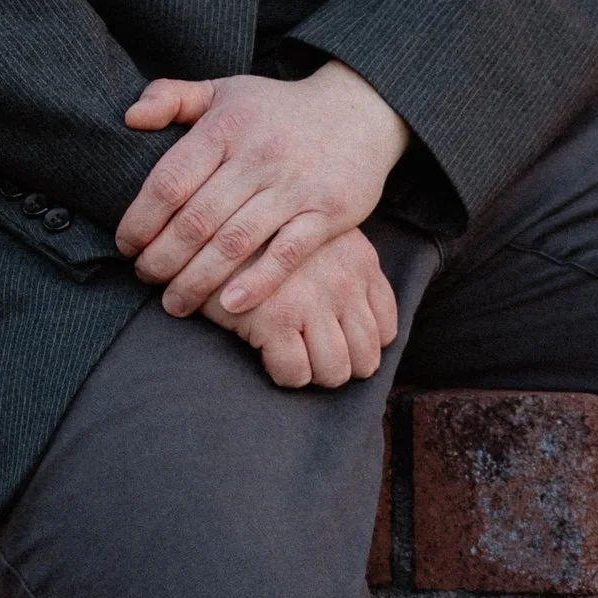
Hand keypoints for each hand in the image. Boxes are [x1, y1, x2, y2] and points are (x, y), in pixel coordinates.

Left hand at [117, 59, 408, 322]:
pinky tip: (229, 306)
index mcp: (226, 127)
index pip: (169, 181)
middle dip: (162, 258)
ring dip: (197, 280)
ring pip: (234, 243)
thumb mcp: (224, 90)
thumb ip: (171, 97)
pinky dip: (257, 283)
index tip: (126, 245)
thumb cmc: (277, 109)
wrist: (359, 110)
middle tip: (145, 278)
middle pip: (196, 219)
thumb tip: (129, 117)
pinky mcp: (328, 211)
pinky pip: (286, 254)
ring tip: (174, 302)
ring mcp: (295, 185)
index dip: (140, 219)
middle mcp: (258, 156)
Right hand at [213, 224, 399, 389]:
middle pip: (366, 358)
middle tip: (313, 360)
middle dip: (340, 367)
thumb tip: (356, 319)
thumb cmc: (265, 236)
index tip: (336, 345)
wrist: (212, 223)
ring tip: (293, 359)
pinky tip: (267, 354)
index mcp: (361, 261)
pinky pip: (294, 373)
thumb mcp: (319, 238)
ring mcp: (311, 302)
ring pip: (334, 371)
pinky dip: (283, 373)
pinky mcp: (275, 319)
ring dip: (313, 374)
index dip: (360, 346)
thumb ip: (343, 269)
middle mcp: (344, 283)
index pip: (385, 329)